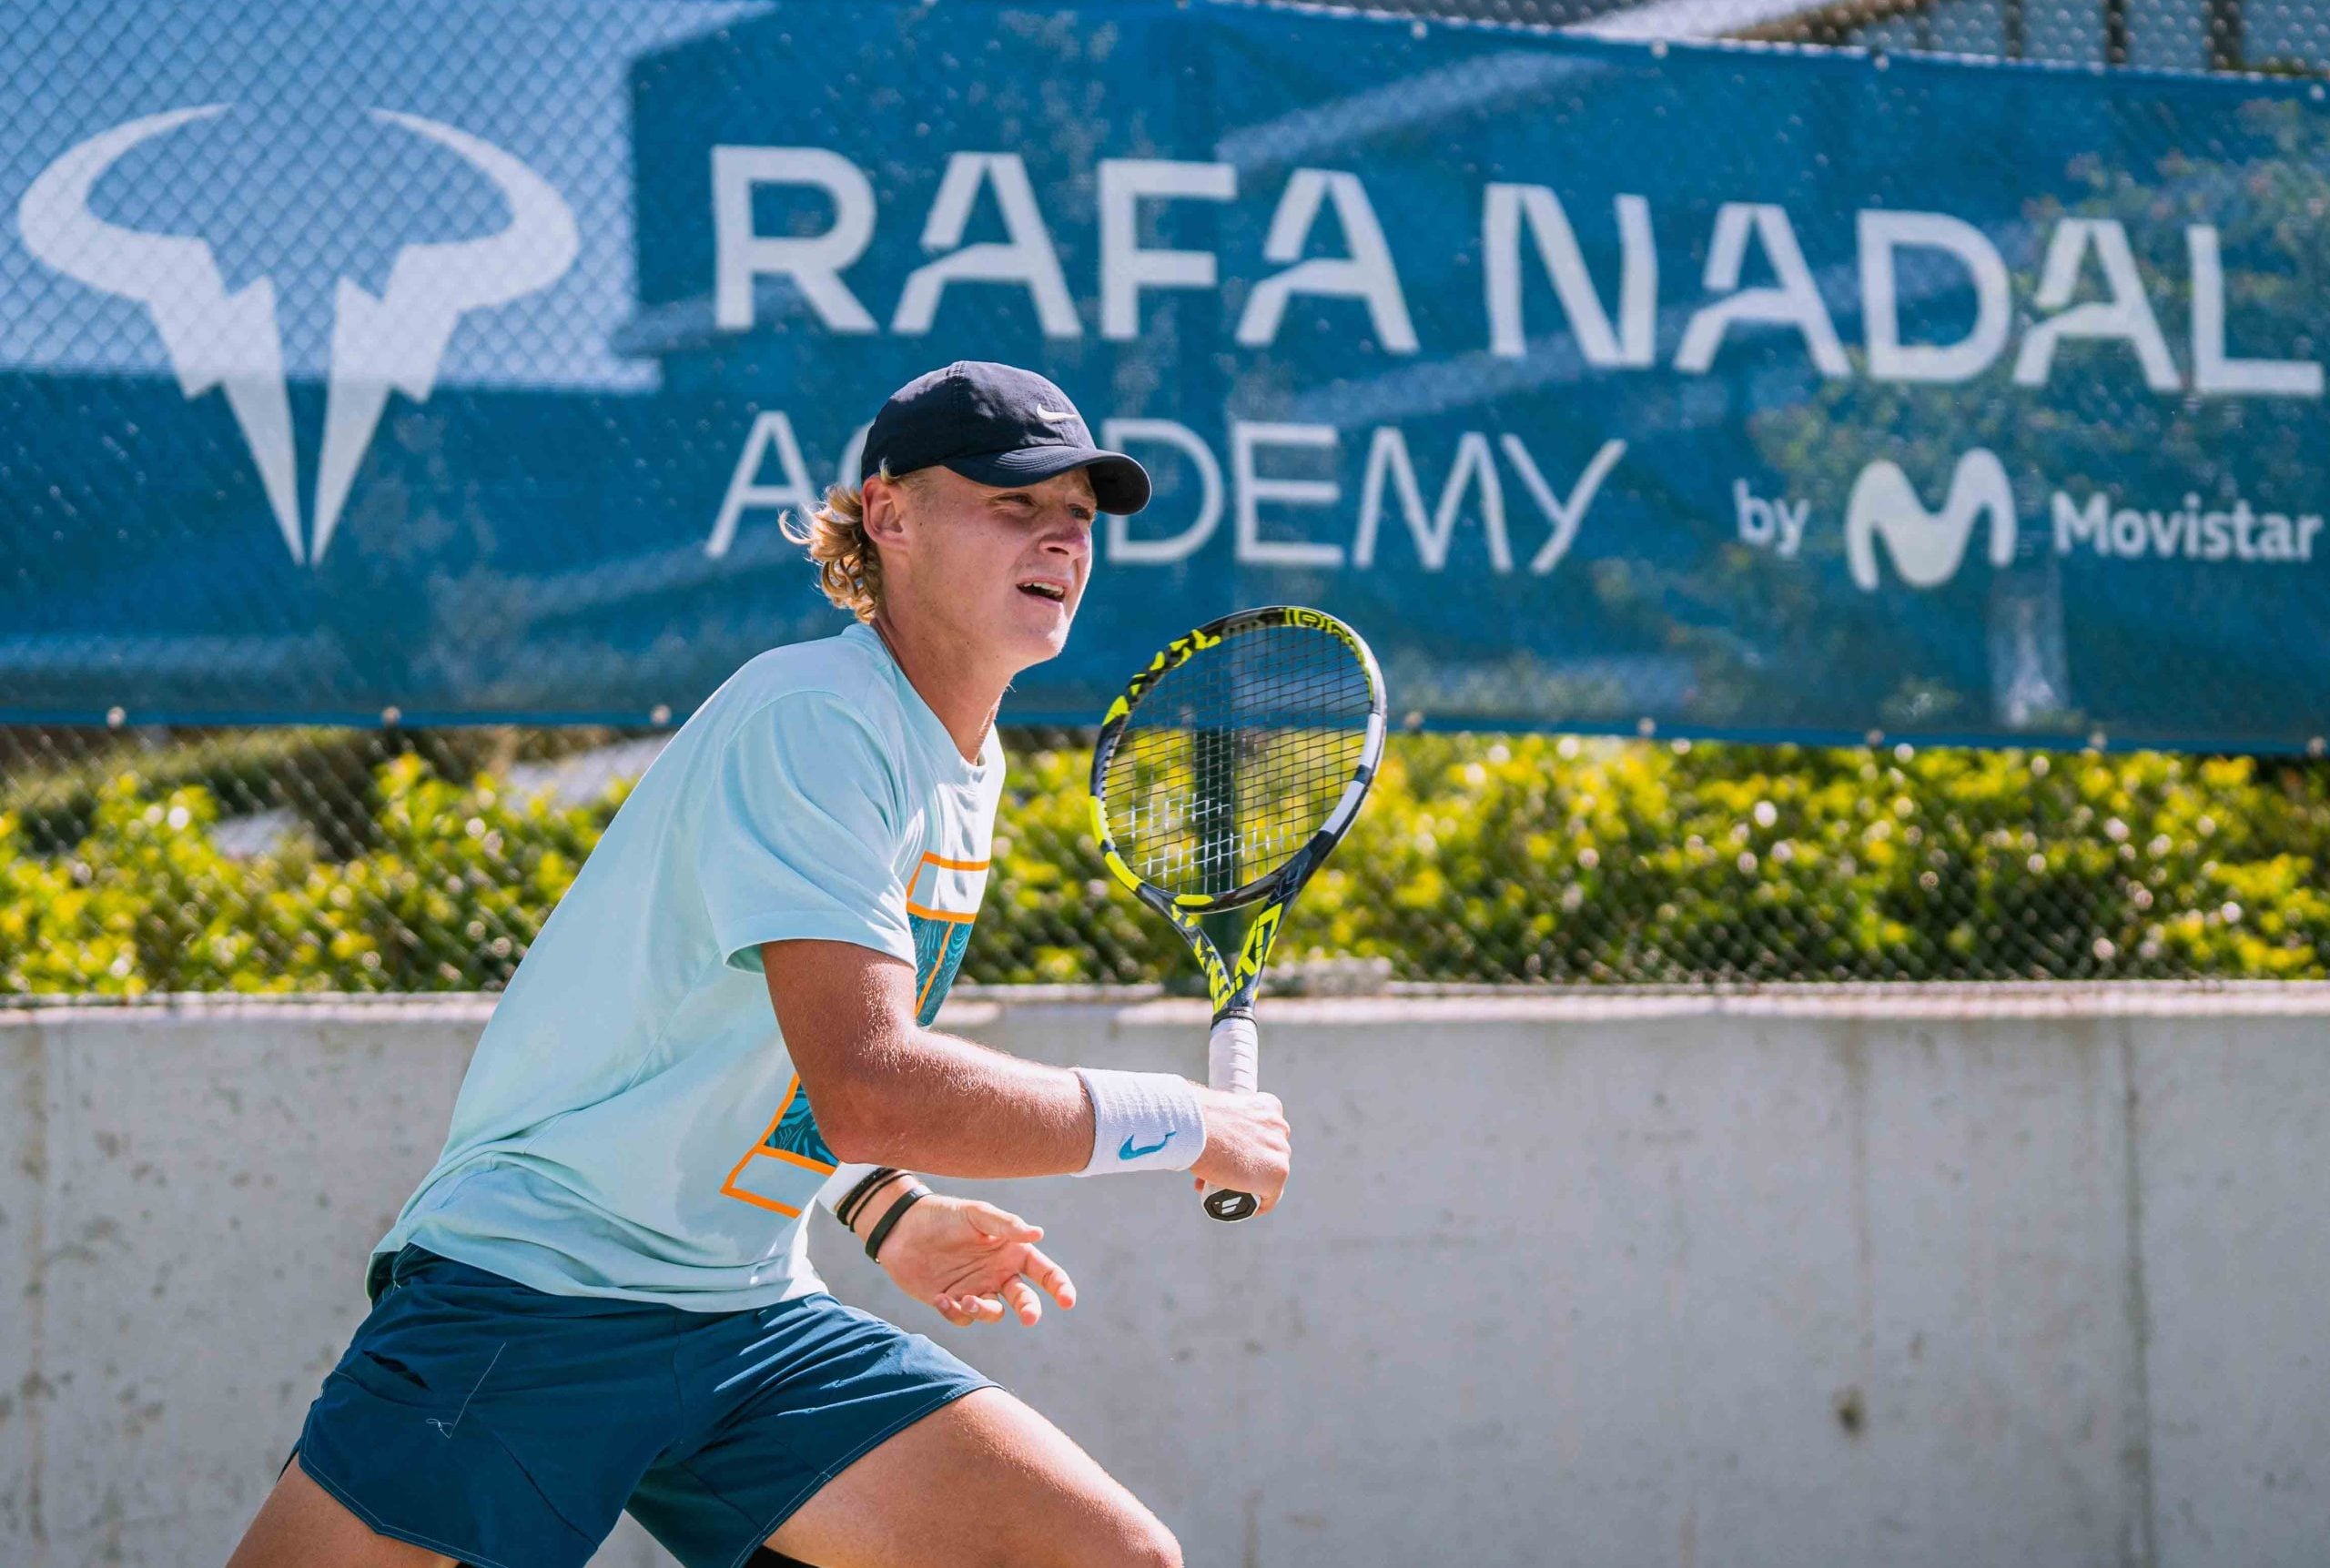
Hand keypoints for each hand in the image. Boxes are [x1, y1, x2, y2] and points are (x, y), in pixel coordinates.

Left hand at [868, 1194, 1076, 1326]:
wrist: (901, 1228)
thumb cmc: (942, 1215)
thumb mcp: (975, 1214)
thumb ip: (1006, 1225)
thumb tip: (1039, 1234)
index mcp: (1010, 1251)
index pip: (1044, 1272)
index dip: (1060, 1286)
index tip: (1068, 1300)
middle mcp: (997, 1273)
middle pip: (1024, 1299)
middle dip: (1030, 1309)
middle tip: (1028, 1317)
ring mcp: (975, 1289)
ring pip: (994, 1313)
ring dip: (985, 1310)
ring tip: (966, 1299)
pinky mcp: (952, 1302)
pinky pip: (963, 1318)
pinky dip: (955, 1312)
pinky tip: (940, 1297)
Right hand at [1188, 1088, 1290, 1214]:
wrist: (1195, 1126)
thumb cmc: (1196, 1117)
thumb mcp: (1219, 1109)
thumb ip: (1227, 1120)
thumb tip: (1214, 1135)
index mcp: (1269, 1107)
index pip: (1264, 1136)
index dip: (1245, 1151)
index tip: (1224, 1159)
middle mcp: (1280, 1127)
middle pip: (1267, 1156)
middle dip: (1245, 1168)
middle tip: (1218, 1175)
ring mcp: (1280, 1151)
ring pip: (1269, 1177)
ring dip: (1248, 1186)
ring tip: (1221, 1192)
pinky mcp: (1276, 1174)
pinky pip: (1270, 1197)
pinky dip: (1257, 1205)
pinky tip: (1243, 1208)